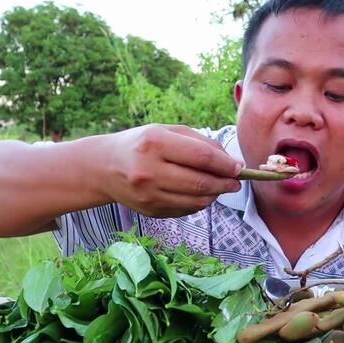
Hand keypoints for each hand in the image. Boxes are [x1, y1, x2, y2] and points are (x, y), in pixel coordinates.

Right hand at [104, 124, 242, 217]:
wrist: (104, 167)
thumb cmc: (142, 143)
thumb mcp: (167, 131)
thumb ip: (200, 143)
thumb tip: (231, 162)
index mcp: (154, 143)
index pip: (201, 157)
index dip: (225, 164)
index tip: (239, 167)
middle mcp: (150, 171)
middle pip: (201, 182)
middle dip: (225, 183)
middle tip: (236, 182)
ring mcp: (149, 195)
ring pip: (197, 201)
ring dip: (215, 195)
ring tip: (221, 186)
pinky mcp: (151, 211)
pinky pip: (186, 209)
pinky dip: (200, 202)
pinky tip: (202, 193)